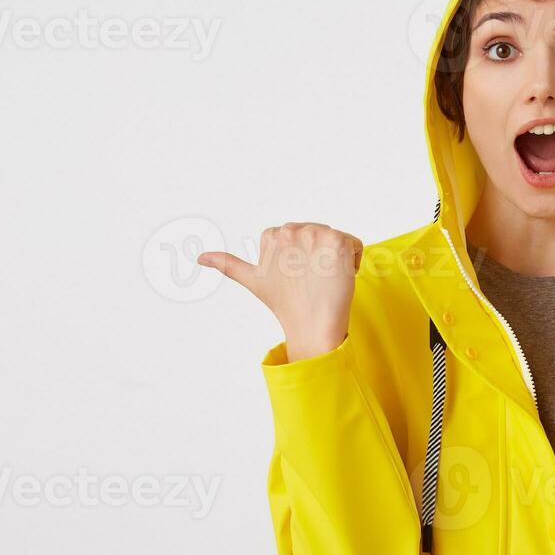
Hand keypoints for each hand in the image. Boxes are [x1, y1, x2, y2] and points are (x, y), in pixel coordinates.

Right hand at [198, 222, 362, 361]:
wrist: (312, 325)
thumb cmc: (284, 305)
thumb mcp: (253, 280)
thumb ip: (228, 265)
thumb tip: (199, 257)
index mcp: (272, 234)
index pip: (299, 236)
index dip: (301, 258)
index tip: (296, 278)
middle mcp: (291, 229)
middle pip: (319, 235)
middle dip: (319, 257)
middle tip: (311, 282)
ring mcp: (315, 234)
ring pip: (336, 240)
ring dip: (336, 260)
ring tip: (324, 281)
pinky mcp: (338, 242)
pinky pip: (355, 244)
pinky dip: (353, 262)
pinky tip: (341, 277)